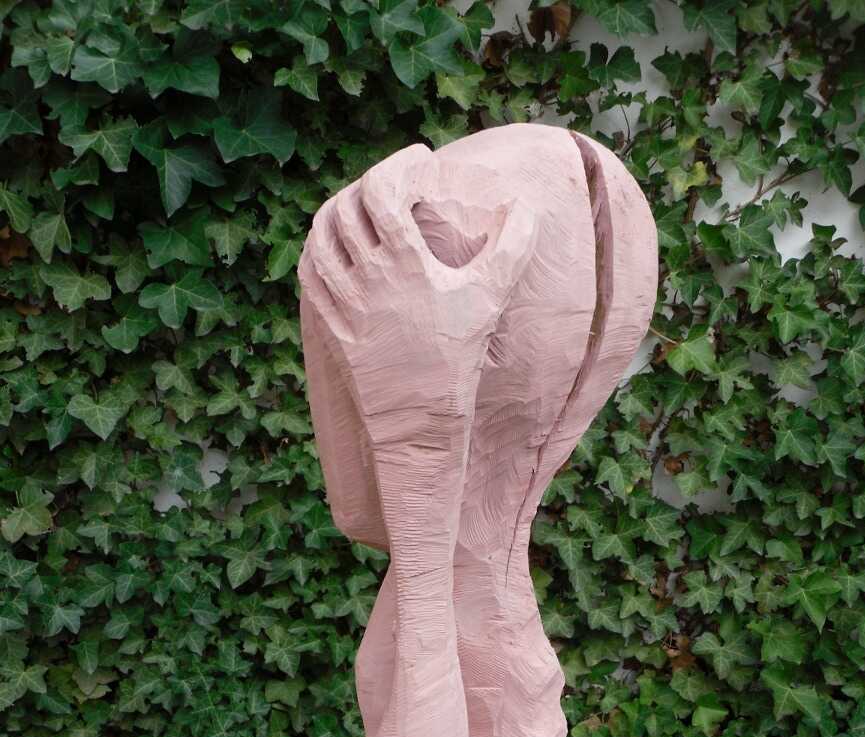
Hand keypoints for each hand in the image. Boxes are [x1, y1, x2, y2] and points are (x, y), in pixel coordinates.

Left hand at [298, 145, 536, 444]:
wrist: (421, 416)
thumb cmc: (459, 355)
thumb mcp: (490, 297)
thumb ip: (511, 245)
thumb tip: (523, 204)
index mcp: (404, 261)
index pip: (383, 188)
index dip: (399, 164)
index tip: (418, 161)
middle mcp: (366, 277)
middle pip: (347, 207)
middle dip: (368, 185)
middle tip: (389, 184)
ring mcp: (343, 302)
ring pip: (321, 238)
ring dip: (337, 214)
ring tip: (358, 209)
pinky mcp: (331, 325)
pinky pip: (311, 276)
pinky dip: (319, 252)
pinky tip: (334, 248)